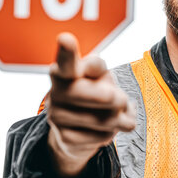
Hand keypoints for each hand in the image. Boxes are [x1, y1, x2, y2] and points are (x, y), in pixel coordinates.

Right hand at [46, 32, 135, 176]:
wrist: (78, 130)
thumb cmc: (93, 91)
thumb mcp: (99, 75)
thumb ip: (99, 69)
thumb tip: (98, 72)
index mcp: (65, 71)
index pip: (67, 62)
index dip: (67, 51)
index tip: (66, 38)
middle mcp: (56, 92)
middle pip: (90, 93)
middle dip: (112, 98)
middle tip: (122, 99)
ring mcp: (57, 116)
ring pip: (102, 118)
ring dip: (119, 117)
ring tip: (117, 113)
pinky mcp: (65, 139)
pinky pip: (101, 136)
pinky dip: (112, 133)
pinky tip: (105, 128)